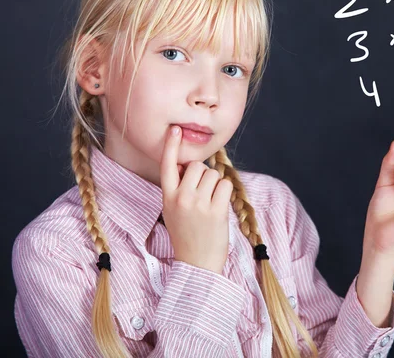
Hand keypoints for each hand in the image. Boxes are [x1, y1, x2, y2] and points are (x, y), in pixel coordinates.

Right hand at [159, 125, 233, 273]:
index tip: (176, 130)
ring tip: (210, 203)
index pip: (168, 166)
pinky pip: (225, 185)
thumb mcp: (173, 210)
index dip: (171, 146)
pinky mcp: (216, 211)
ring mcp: (198, 204)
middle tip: (203, 195)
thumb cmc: (187, 234)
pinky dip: (225, 192)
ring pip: (213, 174)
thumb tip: (189, 166)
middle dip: (203, 175)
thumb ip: (178, 189)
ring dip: (216, 184)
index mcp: (168, 197)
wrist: (197, 264)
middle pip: (197, 166)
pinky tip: (219, 207)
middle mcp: (181, 198)